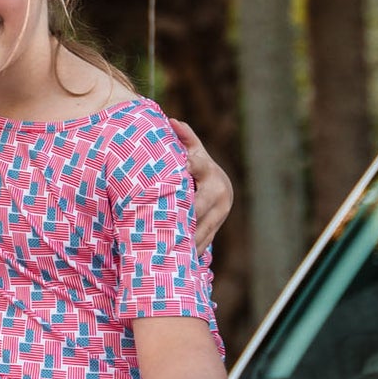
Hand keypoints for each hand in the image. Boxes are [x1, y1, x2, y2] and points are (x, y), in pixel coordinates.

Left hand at [173, 120, 232, 252]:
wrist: (218, 183)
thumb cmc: (195, 163)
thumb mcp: (190, 149)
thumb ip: (183, 137)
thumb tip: (172, 121)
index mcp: (208, 168)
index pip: (196, 169)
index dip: (186, 173)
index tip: (170, 177)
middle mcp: (220, 189)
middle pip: (196, 208)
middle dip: (179, 218)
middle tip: (155, 228)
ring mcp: (222, 209)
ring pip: (202, 227)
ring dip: (184, 239)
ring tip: (162, 249)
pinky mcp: (220, 223)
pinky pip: (205, 239)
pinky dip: (190, 248)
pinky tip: (175, 257)